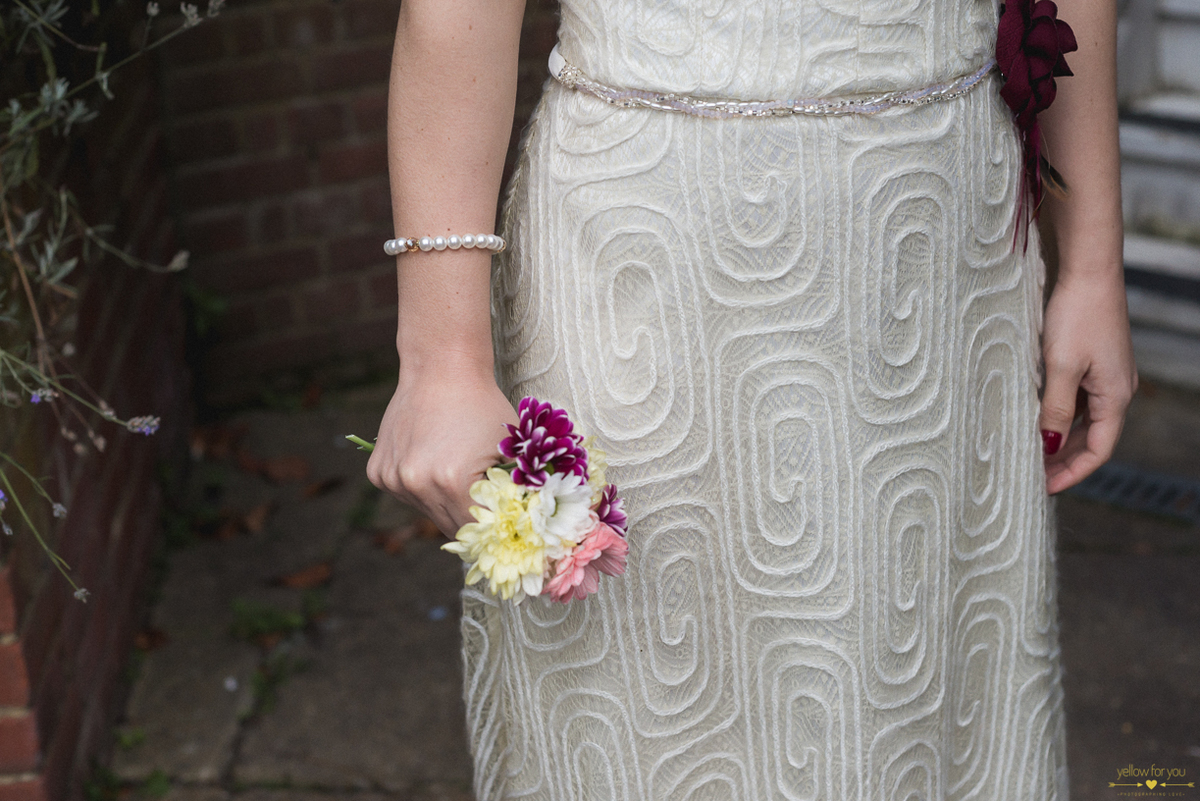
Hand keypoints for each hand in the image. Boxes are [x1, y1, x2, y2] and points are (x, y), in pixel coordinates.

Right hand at [366, 362, 518, 536]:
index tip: (504, 519)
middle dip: (469, 518)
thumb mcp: (511, 449)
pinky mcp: (378, 473)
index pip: (477, 530)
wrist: (440, 369)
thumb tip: (520, 524)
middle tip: (484, 498)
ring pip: (427, 513)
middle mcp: (417, 484)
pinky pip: (407, 495)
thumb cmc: (482, 405)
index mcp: (452, 482)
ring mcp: (393, 479)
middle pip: (450, 527)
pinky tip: (432, 458)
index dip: (493, 526)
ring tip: (455, 467)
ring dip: (444, 502)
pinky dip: (422, 487)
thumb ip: (515, 491)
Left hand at [1038, 269, 1138, 494]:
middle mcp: (1117, 388)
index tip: (1044, 488)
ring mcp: (1107, 374)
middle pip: (1092, 438)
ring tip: (1031, 453)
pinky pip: (1079, 398)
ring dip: (1060, 438)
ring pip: (1084, 419)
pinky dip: (1060, 414)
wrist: (1090, 270)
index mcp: (1116, 395)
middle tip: (1032, 477)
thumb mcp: (1061, 367)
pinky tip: (1037, 417)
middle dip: (1064, 460)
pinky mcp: (1094, 360)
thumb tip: (1048, 446)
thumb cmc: (1078, 315)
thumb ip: (1056, 409)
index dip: (1072, 473)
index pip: (1098, 450)